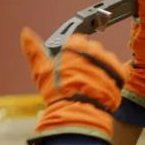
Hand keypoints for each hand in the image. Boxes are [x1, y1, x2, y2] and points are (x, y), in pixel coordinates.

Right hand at [20, 27, 124, 144]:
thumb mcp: (41, 70)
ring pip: (105, 61)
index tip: (70, 67)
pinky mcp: (119, 73)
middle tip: (80, 79)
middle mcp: (93, 48)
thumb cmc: (57, 93)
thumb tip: (25, 32)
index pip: (77, 41)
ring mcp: (107, 60)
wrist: (77, 112)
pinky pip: (117, 72)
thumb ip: (34, 50)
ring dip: (100, 70)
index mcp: (75, 44)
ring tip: (91, 86)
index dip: (73, 55)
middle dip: (88, 62)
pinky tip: (102, 88)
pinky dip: (111, 79)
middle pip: (92, 50)